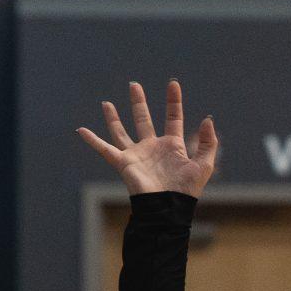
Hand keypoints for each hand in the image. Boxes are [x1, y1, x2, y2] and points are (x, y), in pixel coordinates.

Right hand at [77, 80, 216, 198]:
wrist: (168, 207)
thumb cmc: (187, 189)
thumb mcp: (204, 165)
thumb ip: (208, 143)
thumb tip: (208, 119)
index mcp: (173, 147)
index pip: (173, 118)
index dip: (174, 101)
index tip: (173, 84)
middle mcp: (153, 147)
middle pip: (144, 120)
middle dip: (139, 103)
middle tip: (134, 85)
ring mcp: (137, 154)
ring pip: (122, 131)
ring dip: (114, 118)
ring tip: (107, 103)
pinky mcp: (124, 163)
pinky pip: (105, 149)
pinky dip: (92, 140)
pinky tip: (81, 130)